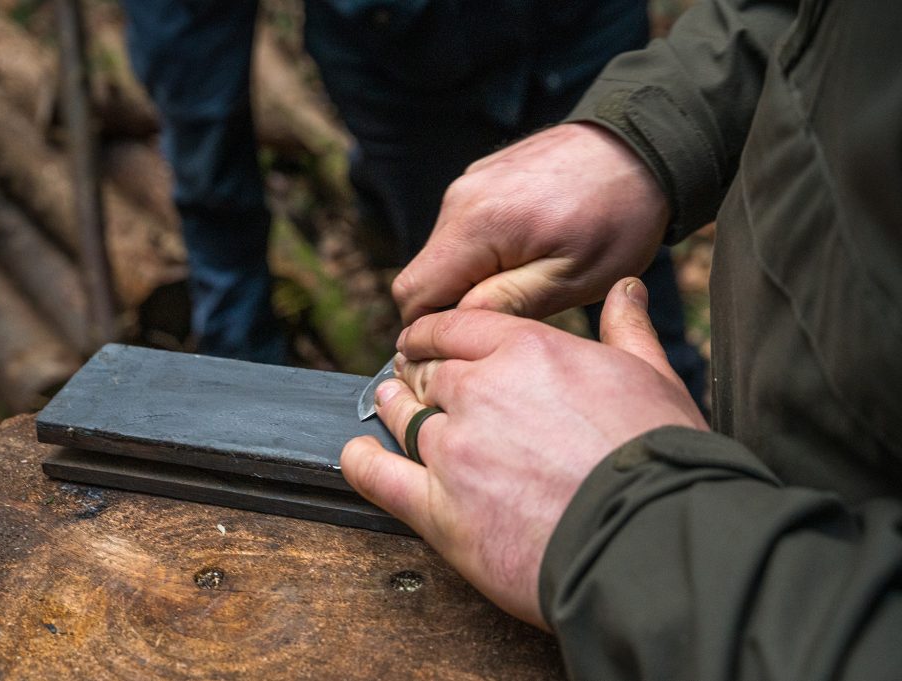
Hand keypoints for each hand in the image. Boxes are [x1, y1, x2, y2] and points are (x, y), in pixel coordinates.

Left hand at [341, 278, 706, 627]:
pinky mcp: (440, 509)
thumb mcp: (654, 377)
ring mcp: (453, 449)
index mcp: (527, 350)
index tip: (424, 340)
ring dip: (391, 406)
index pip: (457, 328)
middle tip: (409, 376)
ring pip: (403, 417)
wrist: (652, 540)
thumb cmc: (661, 458)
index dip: (434, 333)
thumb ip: (627, 329)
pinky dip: (362, 464)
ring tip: (385, 402)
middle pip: (427, 372)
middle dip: (415, 371)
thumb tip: (626, 289)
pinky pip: (381, 478)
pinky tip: (355, 455)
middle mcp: (479, 391)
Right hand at [393, 123, 669, 324]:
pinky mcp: (481, 178)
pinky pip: (463, 229)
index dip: (428, 330)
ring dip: (471, 279)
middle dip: (451, 307)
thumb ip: (507, 303)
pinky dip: (482, 252)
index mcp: (475, 225)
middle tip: (503, 323)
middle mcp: (459, 200)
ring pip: (443, 253)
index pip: (414, 294)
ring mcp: (468, 184)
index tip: (463, 349)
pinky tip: (527, 252)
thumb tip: (456, 325)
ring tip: (525, 282)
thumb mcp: (572, 278)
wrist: (643, 144)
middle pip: (423, 275)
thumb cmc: (617, 216)